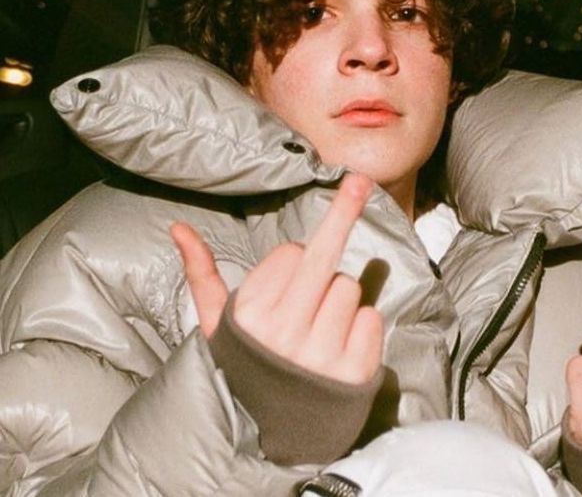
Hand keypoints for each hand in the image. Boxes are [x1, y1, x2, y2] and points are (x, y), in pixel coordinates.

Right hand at [170, 173, 383, 384]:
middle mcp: (284, 331)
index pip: (291, 253)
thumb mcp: (219, 325)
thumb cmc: (245, 367)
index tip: (285, 286)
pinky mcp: (354, 372)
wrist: (268, 434)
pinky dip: (362, 326)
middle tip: (358, 179)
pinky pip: (371, 318)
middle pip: (324, 256)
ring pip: (348, 287)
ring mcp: (321, 353)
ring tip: (318, 329)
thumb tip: (177, 228)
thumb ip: (202, 274)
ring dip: (339, 300)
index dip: (292, 262)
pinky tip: (340, 347)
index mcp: (250, 314)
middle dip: (343, 211)